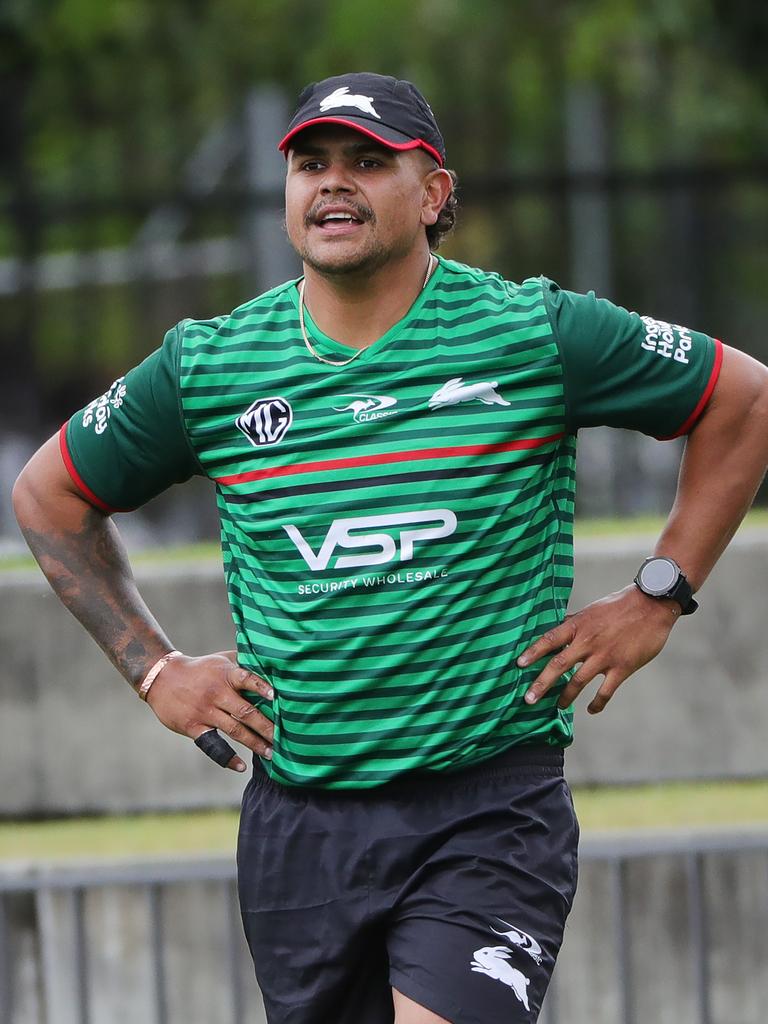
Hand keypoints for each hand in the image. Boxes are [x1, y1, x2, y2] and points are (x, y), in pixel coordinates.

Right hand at [145, 653, 274, 770]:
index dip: (261, 687)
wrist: (162, 677)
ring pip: (233, 730)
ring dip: (254, 743)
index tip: (276, 698)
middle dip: (266, 726)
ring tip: (271, 753)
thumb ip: (244, 662)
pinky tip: (240, 766)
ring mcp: (204, 711)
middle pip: (245, 711)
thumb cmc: (200, 668)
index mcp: (225, 674)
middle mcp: (216, 693)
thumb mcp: (221, 659)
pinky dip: (226, 757)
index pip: (246, 679)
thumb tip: (272, 664)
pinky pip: (212, 744)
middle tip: (283, 737)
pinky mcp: (193, 726)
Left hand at [516, 586, 680, 713]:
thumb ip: (574, 623)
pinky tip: (591, 710)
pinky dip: (597, 703)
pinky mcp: (622, 667)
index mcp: (578, 625)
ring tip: (558, 706)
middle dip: (541, 684)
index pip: (549, 639)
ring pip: (578, 681)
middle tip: (528, 700)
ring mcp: (604, 656)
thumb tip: (556, 627)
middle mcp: (587, 641)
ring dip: (566, 697)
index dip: (533, 652)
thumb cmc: (620, 606)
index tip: (519, 664)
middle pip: (558, 665)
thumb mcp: (591, 610)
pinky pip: (605, 691)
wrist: (652, 605)